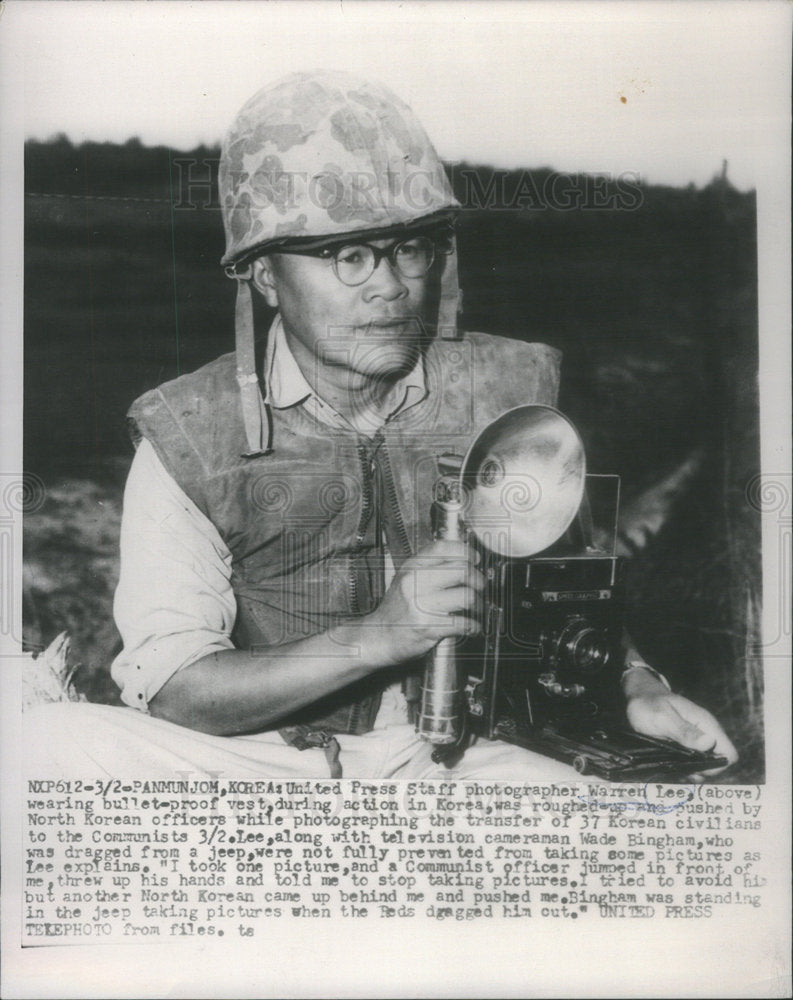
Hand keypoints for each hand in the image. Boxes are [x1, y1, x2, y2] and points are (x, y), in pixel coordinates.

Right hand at [359, 540, 484, 666]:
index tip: (475, 559)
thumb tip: (464, 560)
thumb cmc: (396, 610)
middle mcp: (415, 583)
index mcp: (411, 568)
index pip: (443, 548)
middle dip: (479, 580)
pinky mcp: (428, 627)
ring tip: (477, 609)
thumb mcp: (406, 580)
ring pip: (467, 597)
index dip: (466, 551)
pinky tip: (471, 627)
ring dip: (479, 605)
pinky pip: (463, 623)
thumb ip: (430, 568)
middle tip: (480, 587)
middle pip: (462, 571)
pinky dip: (474, 626)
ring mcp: (421, 605)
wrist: (378, 637)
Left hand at [627, 690, 738, 777]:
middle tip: (680, 769)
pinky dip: (685, 769)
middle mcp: (705, 733)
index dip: (717, 767)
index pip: (728, 754)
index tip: (695, 768)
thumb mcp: (662, 717)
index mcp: (706, 724)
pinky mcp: (687, 746)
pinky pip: (693, 763)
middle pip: (718, 764)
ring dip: (692, 772)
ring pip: (705, 766)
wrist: (638, 696)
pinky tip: (672, 768)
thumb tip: (709, 744)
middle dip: (702, 772)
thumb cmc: (648, 703)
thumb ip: (684, 731)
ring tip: (674, 769)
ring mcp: (696, 740)